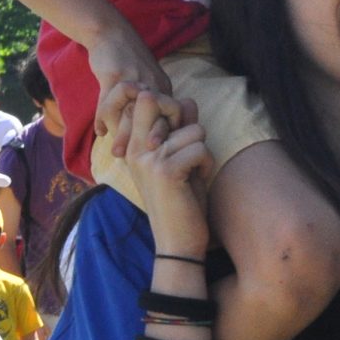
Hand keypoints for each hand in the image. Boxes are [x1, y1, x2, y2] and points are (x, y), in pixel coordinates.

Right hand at [88, 26, 172, 157]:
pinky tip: (100, 131)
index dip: (164, 137)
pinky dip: (103, 118)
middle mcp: (152, 84)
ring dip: (123, 136)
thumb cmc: (127, 58)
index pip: (168, 116)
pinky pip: (108, 102)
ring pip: (130, 114)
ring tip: (117, 154)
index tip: (158, 155)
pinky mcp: (114, 75)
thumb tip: (149, 128)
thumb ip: (149, 103)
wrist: (111, 32)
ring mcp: (134, 80)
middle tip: (140, 162)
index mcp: (162, 87)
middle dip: (145, 142)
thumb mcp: (145, 79)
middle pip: (152, 118)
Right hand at [121, 90, 209, 251]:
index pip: (146, 98)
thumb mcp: (178, 158)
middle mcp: (136, 148)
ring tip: (194, 170)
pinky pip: (200, 149)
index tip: (179, 130)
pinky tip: (198, 179)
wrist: (177, 241)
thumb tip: (188, 100)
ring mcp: (148, 158)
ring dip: (202, 150)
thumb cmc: (180, 200)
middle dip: (185, 118)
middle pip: (161, 101)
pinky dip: (206, 163)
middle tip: (189, 147)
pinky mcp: (166, 171)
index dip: (170, 104)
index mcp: (133, 144)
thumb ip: (180, 129)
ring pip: (192, 130)